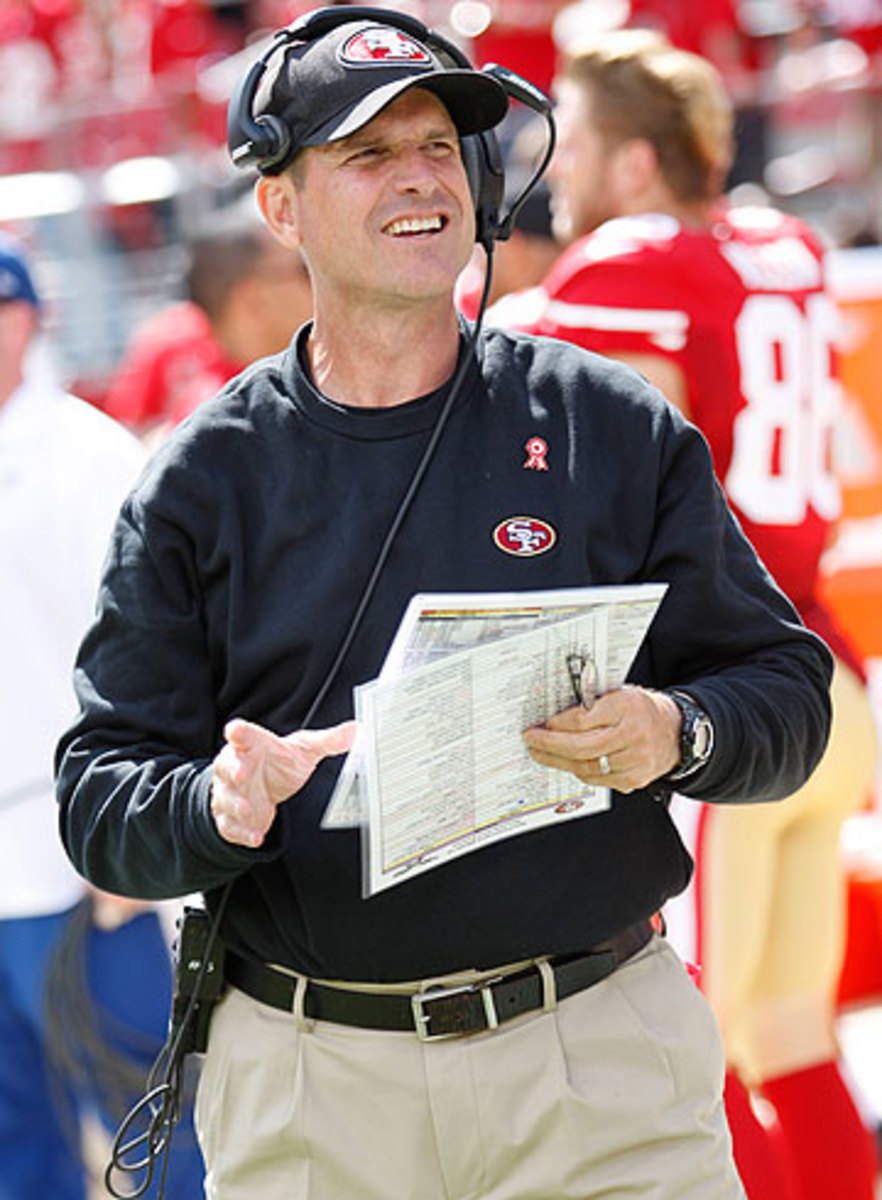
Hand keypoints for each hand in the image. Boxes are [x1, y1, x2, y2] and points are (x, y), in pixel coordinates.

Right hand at [211, 718, 355, 846]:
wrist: (262, 790)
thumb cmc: (278, 763)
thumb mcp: (304, 751)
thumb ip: (328, 742)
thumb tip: (356, 731)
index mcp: (251, 745)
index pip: (243, 735)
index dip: (239, 733)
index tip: (235, 730)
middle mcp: (235, 767)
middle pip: (227, 766)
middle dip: (233, 770)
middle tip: (242, 774)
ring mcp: (230, 793)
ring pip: (226, 798)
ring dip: (237, 805)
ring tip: (250, 811)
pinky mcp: (229, 817)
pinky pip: (230, 826)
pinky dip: (242, 833)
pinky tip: (256, 837)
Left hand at [522, 685, 680, 792]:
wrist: (676, 733)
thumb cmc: (642, 710)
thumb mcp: (620, 694)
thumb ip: (592, 702)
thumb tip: (555, 714)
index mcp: (628, 706)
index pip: (584, 719)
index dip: (558, 723)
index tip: (542, 723)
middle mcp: (634, 735)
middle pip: (582, 747)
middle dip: (550, 745)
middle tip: (531, 740)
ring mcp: (635, 762)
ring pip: (587, 767)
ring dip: (558, 761)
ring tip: (540, 753)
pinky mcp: (634, 780)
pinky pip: (597, 779)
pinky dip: (578, 770)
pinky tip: (565, 762)